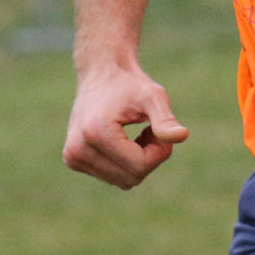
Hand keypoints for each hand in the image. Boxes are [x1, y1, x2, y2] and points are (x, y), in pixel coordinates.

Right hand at [62, 62, 189, 188]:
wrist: (101, 73)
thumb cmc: (130, 84)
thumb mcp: (153, 97)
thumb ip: (166, 119)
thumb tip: (182, 136)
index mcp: (95, 132)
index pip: (140, 166)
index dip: (159, 151)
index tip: (161, 130)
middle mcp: (77, 149)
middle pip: (132, 177)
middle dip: (150, 157)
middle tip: (152, 130)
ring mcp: (72, 157)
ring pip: (124, 181)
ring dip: (139, 162)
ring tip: (138, 134)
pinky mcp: (73, 160)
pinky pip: (113, 177)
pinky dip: (125, 163)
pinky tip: (124, 141)